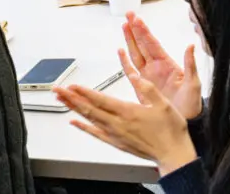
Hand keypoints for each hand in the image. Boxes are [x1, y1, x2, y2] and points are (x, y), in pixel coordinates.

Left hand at [54, 65, 196, 176]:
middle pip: (89, 109)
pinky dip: (84, 127)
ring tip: (63, 101)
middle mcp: (118, 124)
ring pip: (90, 119)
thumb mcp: (164, 104)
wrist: (172, 153)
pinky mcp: (116, 142)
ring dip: (74, 109)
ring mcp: (115, 134)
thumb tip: (136, 76)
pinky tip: (75, 122)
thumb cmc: (170, 130)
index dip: (85, 92)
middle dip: (72, 99)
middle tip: (58, 91)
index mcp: (129, 112)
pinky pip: (95, 134)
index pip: (101, 100)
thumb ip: (148, 89)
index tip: (72, 86)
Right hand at [122, 12, 201, 119]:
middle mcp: (157, 68)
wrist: (186, 122)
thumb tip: (190, 46)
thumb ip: (190, 64)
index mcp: (168, 65)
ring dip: (130, 41)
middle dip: (135, 30)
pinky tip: (120, 51)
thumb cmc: (192, 104)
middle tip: (128, 16)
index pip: (153, 44)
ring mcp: (149, 76)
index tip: (137, 19)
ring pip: (136, 54)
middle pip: (143, 45)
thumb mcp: (194, 83)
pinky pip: (131, 71)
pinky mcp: (142, 87)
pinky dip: (125, 61)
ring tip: (124, 27)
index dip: (144, 31)